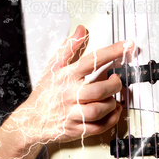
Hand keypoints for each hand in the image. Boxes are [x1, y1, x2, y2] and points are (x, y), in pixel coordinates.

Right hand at [12, 25, 135, 144]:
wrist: (31, 120)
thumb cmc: (45, 91)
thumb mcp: (54, 65)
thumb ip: (69, 46)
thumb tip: (82, 29)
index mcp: (67, 75)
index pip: (93, 60)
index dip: (112, 51)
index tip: (127, 45)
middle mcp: (70, 94)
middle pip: (100, 89)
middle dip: (115, 84)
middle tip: (116, 80)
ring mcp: (73, 113)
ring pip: (99, 109)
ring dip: (112, 102)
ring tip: (113, 96)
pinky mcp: (76, 129)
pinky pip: (99, 126)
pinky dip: (111, 119)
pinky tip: (113, 110)